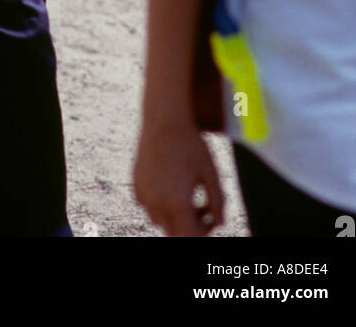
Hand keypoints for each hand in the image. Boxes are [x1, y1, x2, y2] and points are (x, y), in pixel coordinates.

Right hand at [133, 119, 223, 236]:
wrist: (164, 119)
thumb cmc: (190, 144)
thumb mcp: (211, 173)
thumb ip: (218, 202)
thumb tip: (220, 222)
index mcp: (178, 203)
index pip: (191, 236)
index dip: (204, 231)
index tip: (211, 216)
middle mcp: (157, 202)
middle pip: (174, 233)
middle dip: (189, 225)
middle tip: (200, 205)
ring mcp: (143, 194)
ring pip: (159, 221)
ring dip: (173, 216)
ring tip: (185, 193)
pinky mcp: (136, 184)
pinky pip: (148, 205)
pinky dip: (159, 203)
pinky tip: (169, 183)